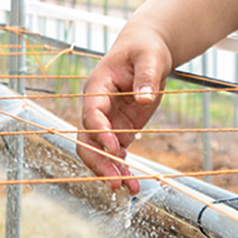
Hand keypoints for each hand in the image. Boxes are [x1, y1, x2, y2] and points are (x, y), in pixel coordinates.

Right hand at [76, 25, 173, 195]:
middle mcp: (97, 107)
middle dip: (100, 162)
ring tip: (130, 188)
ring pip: (98, 151)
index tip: (117, 148)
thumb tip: (144, 98)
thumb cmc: (145, 49)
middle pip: (87, 139)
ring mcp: (107, 120)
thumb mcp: (150, 57)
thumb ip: (146, 76)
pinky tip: (132, 182)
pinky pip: (115, 153)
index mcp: (97, 87)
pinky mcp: (120, 129)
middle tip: (116, 181)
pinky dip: (122, 167)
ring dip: (111, 170)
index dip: (100, 132)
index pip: (91, 114)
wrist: (146, 50)